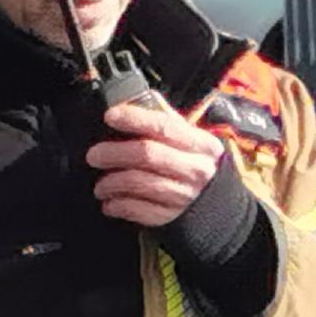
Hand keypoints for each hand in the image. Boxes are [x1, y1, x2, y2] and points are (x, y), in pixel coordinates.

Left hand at [86, 98, 228, 229]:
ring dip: (112, 183)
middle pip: (147, 154)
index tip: (111, 116)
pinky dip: (119, 206)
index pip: (164, 126)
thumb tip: (139, 98)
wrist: (221, 211)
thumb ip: (169, 120)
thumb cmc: (200, 170)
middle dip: (114, 153)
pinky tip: (110, 202)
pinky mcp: (173, 218)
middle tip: (94, 155)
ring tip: (100, 184)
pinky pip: (139, 210)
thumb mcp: (195, 142)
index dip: (134, 119)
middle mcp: (195, 169)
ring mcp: (185, 195)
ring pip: (139, 183)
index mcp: (201, 145)